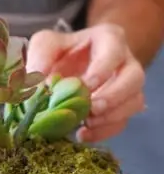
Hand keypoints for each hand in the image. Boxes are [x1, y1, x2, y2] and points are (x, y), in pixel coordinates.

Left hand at [26, 23, 144, 141]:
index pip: (114, 52)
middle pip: (134, 78)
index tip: (86, 86)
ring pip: (134, 102)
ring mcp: (128, 86)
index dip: (103, 70)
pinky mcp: (123, 108)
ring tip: (86, 124)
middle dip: (114, 96)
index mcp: (110, 39)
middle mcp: (126, 62)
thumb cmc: (62, 51)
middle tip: (91, 109)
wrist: (69, 66)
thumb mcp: (47, 44)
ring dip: (111, 117)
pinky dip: (104, 131)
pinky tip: (83, 134)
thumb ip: (41, 57)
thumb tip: (38, 86)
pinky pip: (122, 122)